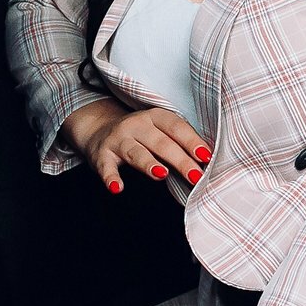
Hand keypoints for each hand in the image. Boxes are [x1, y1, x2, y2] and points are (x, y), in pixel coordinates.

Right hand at [66, 102, 209, 193]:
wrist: (98, 129)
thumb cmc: (141, 134)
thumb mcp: (159, 130)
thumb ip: (178, 142)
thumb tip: (206, 161)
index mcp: (155, 117)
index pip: (176, 127)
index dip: (192, 141)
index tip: (206, 156)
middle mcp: (136, 125)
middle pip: (161, 143)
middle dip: (180, 160)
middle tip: (195, 176)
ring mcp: (117, 140)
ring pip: (136, 152)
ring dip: (149, 164)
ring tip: (161, 174)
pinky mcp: (101, 156)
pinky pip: (106, 168)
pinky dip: (110, 178)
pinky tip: (118, 188)